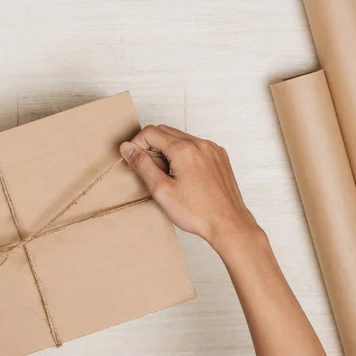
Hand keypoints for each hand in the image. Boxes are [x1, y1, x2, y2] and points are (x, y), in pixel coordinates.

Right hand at [120, 125, 259, 250]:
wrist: (228, 224)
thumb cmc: (197, 212)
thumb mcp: (161, 190)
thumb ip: (142, 165)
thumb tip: (127, 147)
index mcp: (184, 149)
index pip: (150, 132)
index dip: (137, 145)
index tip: (135, 162)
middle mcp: (200, 143)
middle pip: (165, 131)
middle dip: (152, 147)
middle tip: (152, 172)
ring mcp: (212, 149)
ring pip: (180, 138)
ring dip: (168, 151)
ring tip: (169, 177)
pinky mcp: (219, 156)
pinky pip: (195, 146)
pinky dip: (184, 155)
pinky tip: (185, 177)